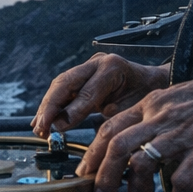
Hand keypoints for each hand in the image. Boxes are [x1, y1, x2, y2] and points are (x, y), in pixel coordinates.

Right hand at [31, 53, 168, 136]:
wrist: (154, 83)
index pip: (87, 91)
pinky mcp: (82, 76)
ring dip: (47, 107)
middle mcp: (97, 63)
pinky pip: (62, 90)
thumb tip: (74, 123)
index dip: (72, 110)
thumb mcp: (133, 107)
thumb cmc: (147, 95)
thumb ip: (106, 114)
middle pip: (66, 82)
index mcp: (113, 67)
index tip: (59, 127)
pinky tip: (41, 120)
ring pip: (60, 85)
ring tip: (38, 128)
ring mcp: (87, 67)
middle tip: (41, 127)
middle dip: (50, 106)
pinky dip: (51, 106)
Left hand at [80, 49, 192, 191]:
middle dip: (102, 177)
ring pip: (142, 161)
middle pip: (116, 145)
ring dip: (135, 189)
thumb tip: (138, 147)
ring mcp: (184, 132)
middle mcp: (162, 116)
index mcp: (152, 103)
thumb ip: (156, 119)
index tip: (87, 174)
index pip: (109, 127)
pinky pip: (182, 178)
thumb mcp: (177, 98)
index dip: (93, 154)